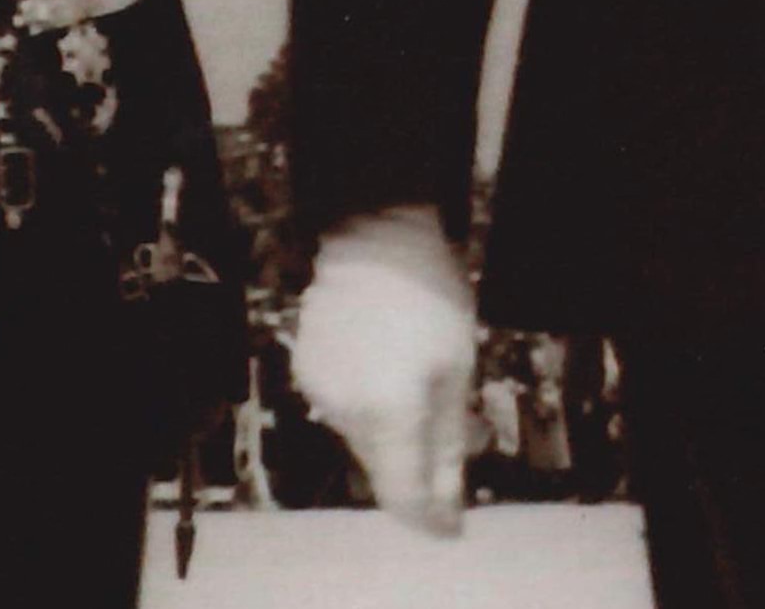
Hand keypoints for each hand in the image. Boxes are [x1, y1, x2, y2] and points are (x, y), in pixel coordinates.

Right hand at [292, 206, 476, 536]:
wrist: (373, 238)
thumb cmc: (431, 301)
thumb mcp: (458, 373)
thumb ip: (450, 446)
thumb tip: (447, 507)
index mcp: (388, 415)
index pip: (403, 496)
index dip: (429, 519)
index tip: (453, 526)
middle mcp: (344, 412)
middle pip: (382, 469)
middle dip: (418, 469)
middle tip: (459, 435)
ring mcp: (318, 390)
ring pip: (362, 439)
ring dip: (395, 434)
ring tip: (424, 390)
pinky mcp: (305, 368)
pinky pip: (342, 408)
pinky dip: (369, 406)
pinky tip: (389, 367)